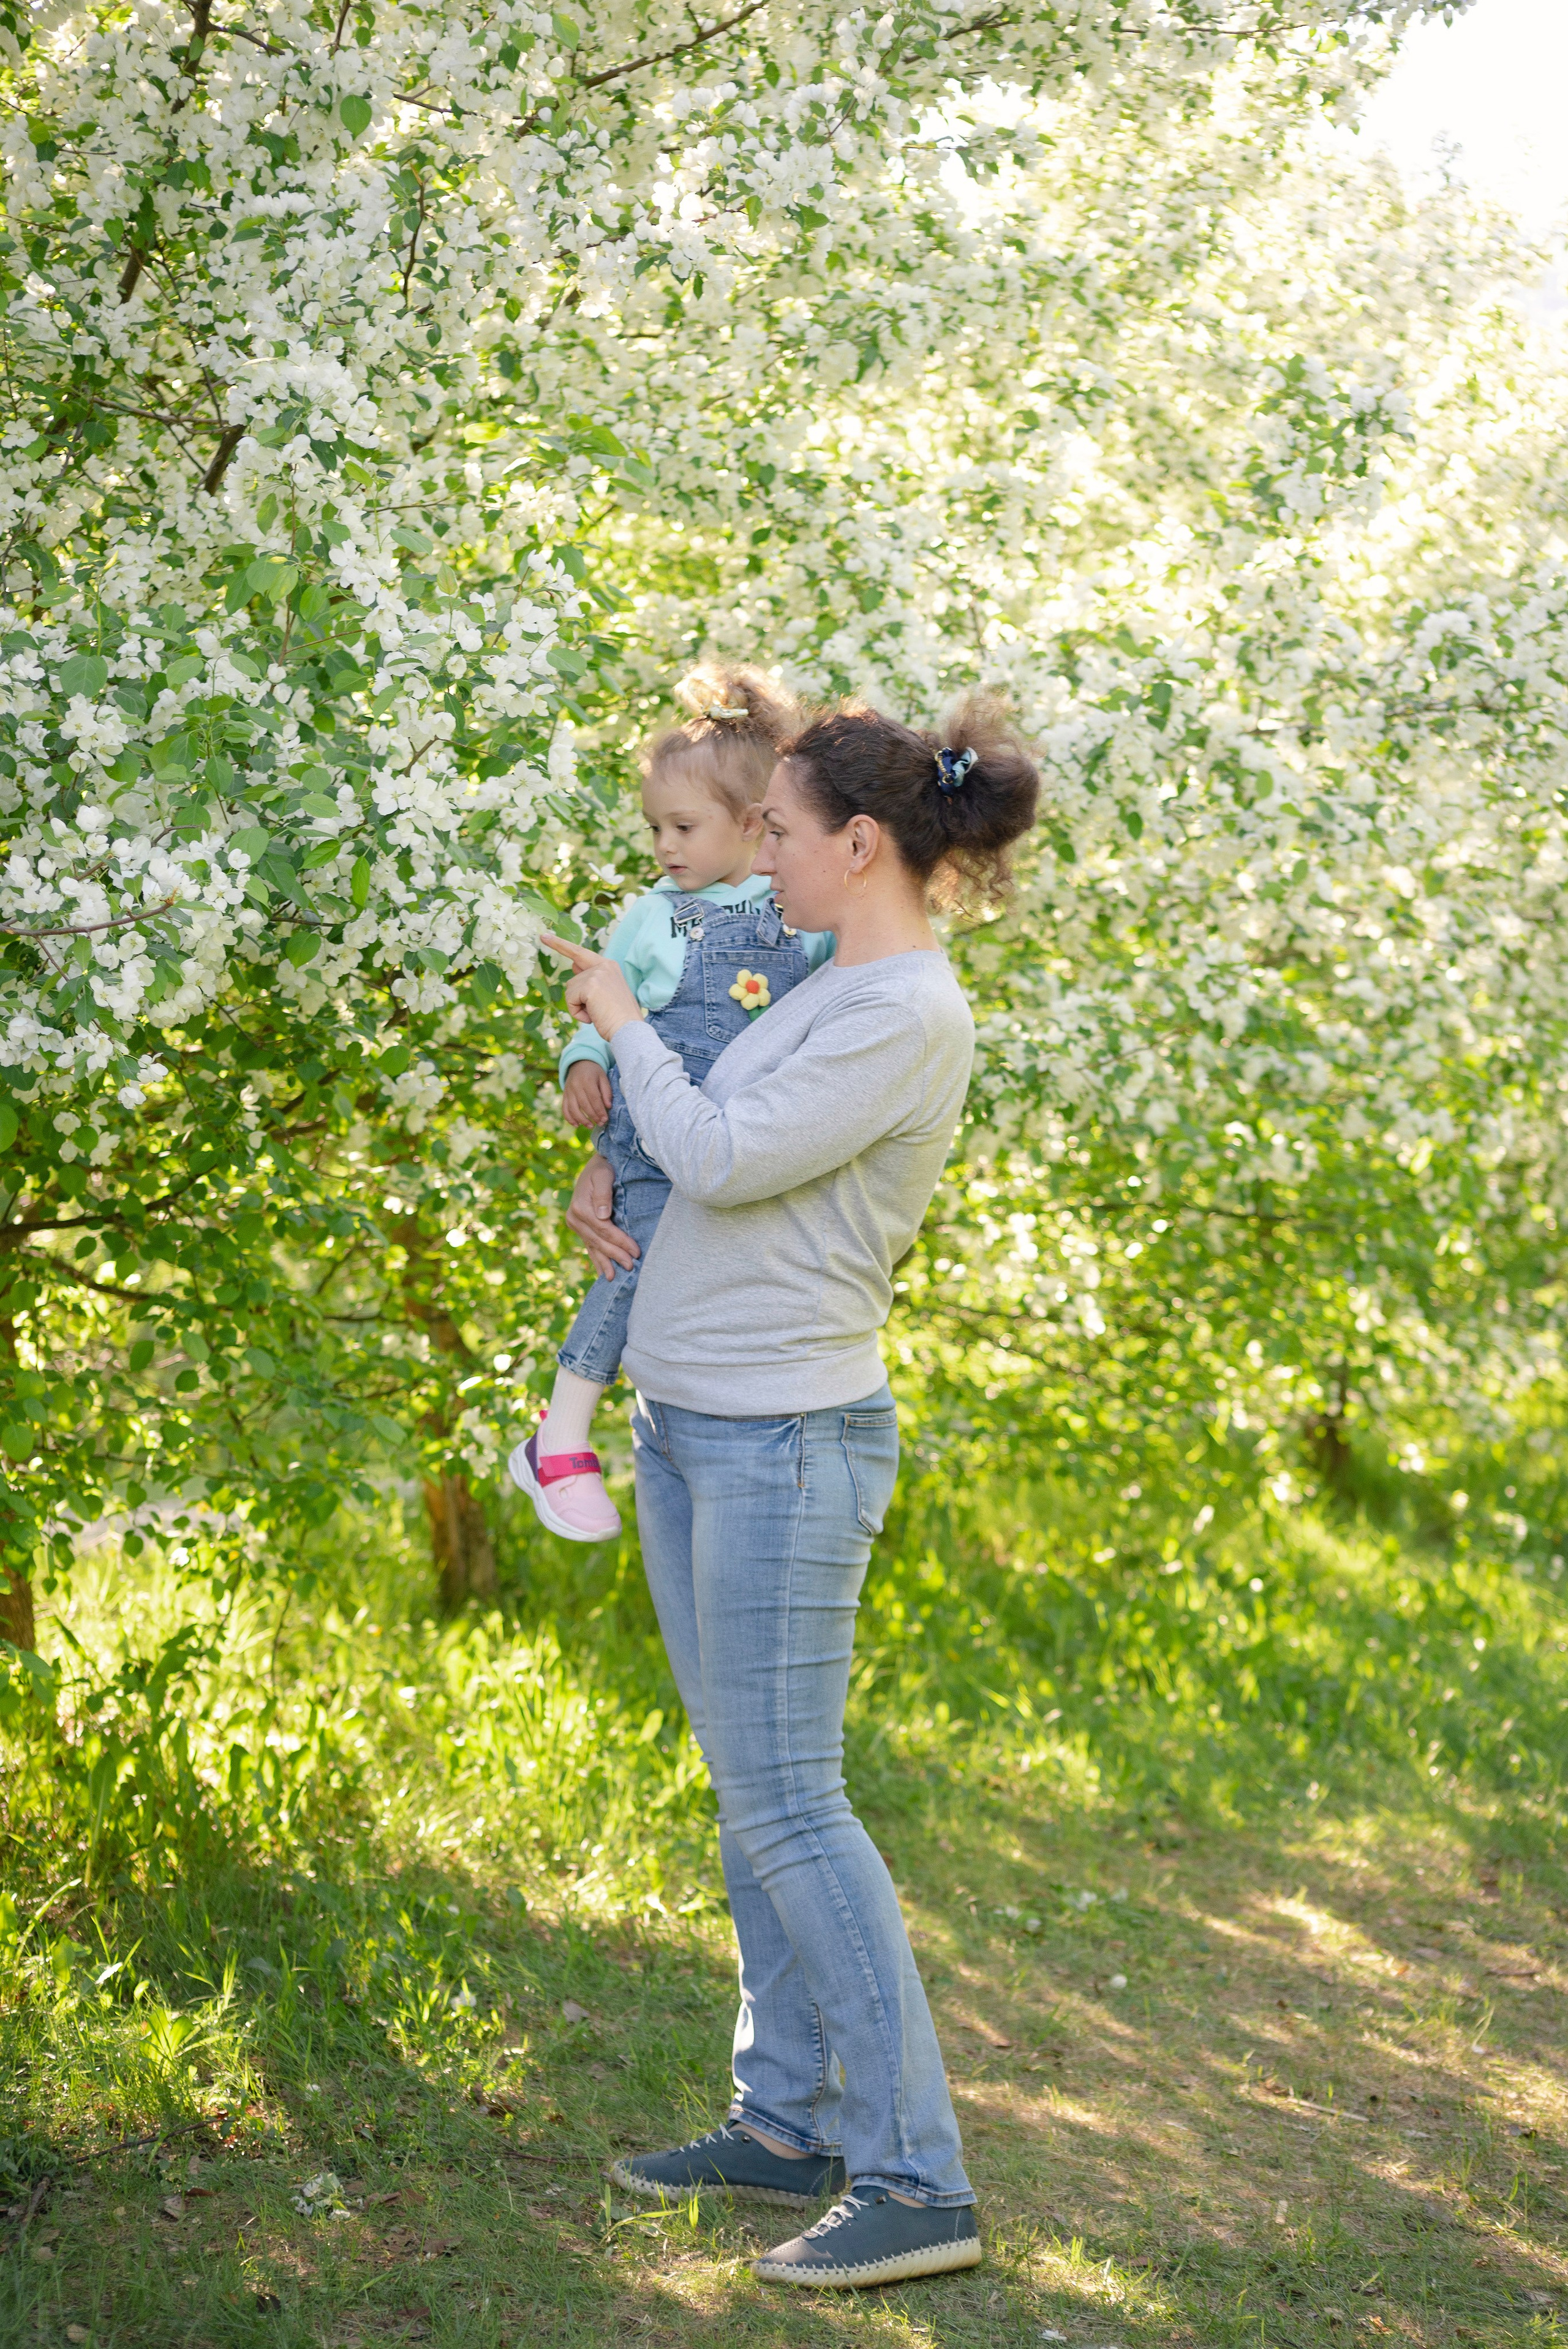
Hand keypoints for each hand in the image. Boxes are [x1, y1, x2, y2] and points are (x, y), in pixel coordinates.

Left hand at [540, 931, 642, 1041]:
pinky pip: (570, 1000)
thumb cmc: (618, 1017)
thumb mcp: (605, 992)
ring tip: (598, 1014)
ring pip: (570, 990)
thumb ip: (590, 978)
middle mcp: (603, 965)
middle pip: (573, 980)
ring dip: (579, 1007)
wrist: (630, 1030)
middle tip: (591, 1007)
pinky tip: (593, 1017)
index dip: (560, 945)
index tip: (544, 936)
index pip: (580, 952)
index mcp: (609, 966)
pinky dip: (577, 1012)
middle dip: (574, 997)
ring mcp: (596, 974)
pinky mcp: (590, 985)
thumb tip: (574, 965)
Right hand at [562, 1062, 611, 1128]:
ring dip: (581, 1120)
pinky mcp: (564, 1095)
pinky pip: (564, 1109)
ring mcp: (568, 1091)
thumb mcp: (603, 1077)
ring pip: (573, 1109)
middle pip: (584, 1105)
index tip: (605, 1119)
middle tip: (600, 1123)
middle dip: (593, 1116)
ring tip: (590, 1126)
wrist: (579, 1064)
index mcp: (587, 1080)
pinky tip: (576, 1125)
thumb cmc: (594, 1072)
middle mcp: (576, 1086)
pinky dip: (569, 1118)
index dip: (600, 1110)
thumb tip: (608, 1106)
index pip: (594, 1098)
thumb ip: (607, 1091)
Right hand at [566, 1151, 640, 1280]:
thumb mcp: (603, 1174)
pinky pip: (589, 1246)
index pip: (604, 1230)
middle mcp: (574, 1218)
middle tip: (631, 1267)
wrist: (595, 1166)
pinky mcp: (580, 1228)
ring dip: (604, 1263)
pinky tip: (603, 1273)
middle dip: (615, 1255)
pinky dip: (597, 1260)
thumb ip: (603, 1193)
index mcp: (580, 1207)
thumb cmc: (603, 1168)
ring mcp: (576, 1225)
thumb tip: (603, 1214)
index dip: (620, 1242)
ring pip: (593, 1247)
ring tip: (614, 1279)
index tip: (636, 1252)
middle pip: (599, 1241)